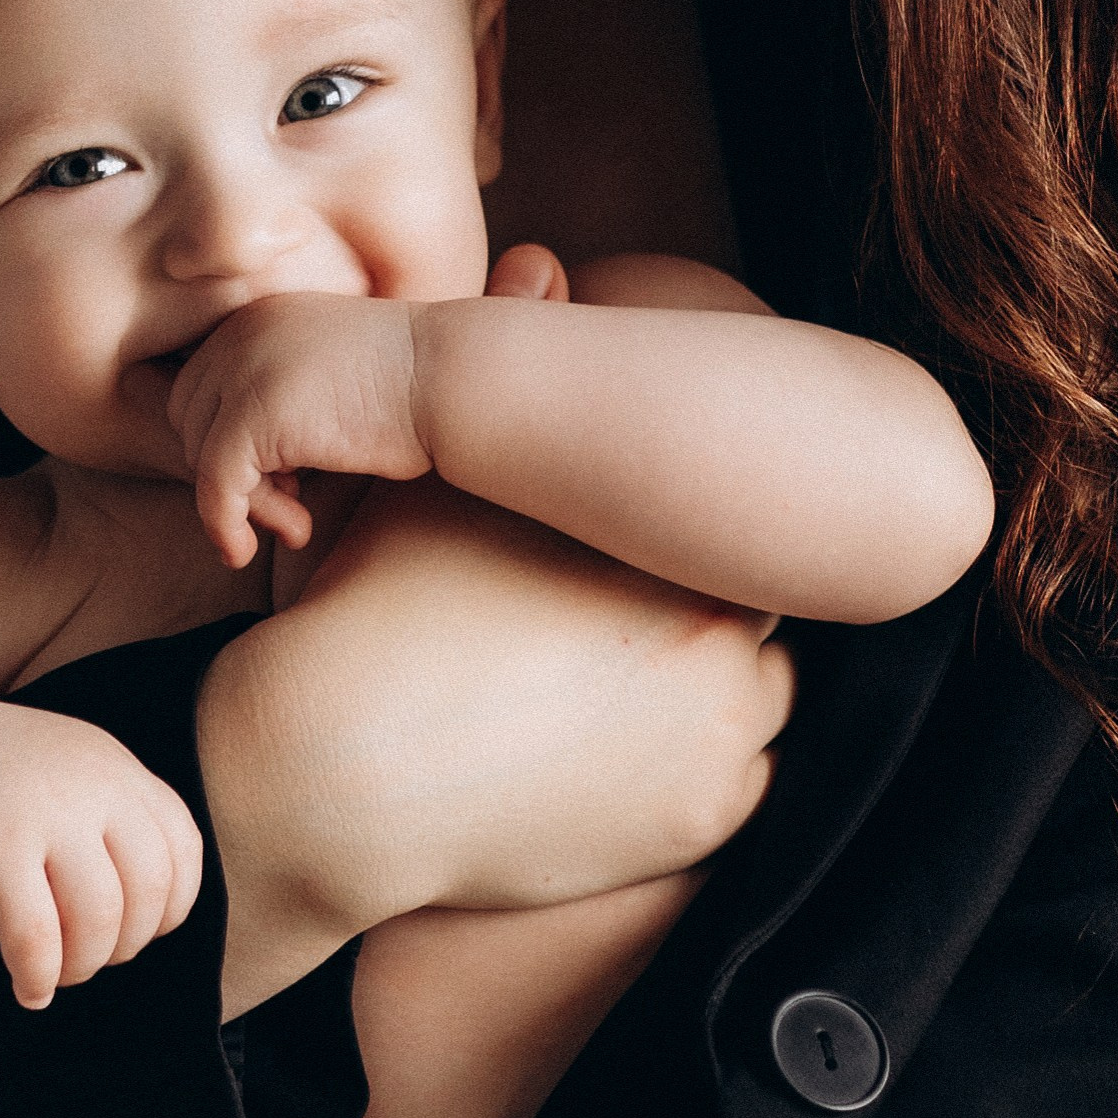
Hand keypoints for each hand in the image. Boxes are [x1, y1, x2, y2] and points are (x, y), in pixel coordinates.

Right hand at [0, 696, 200, 1008]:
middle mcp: (90, 783)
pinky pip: (35, 935)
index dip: (170, 909)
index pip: (182, 850)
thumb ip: (113, 819)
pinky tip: (27, 988)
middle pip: (147, 892)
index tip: (136, 931)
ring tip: (55, 972)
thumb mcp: (67, 774)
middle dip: (125, 945)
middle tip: (87, 957)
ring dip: (81, 966)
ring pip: (97, 920)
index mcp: (115, 767)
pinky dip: (38, 975)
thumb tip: (157, 912)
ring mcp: (41, 811)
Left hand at [168, 294, 431, 564]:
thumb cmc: (420, 390)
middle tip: (292, 504)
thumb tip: (241, 472)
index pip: (203, 391)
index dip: (233, 444)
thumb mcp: (334, 378)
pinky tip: (275, 541)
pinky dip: (230, 525)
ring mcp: (241, 370)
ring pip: (201, 458)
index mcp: (259, 316)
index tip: (289, 478)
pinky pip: (214, 487)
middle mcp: (239, 334)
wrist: (458, 378)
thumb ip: (283, 401)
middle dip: (230, 475)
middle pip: (189, 422)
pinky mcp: (252, 415)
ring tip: (295, 524)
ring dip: (244, 506)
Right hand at [199, 479, 793, 1013]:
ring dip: (725, 689)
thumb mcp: (444, 488)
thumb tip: (533, 298)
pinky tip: (641, 758)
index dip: (688, 533)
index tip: (650, 548)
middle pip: (761, 605)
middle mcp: (718, 629)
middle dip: (712, 608)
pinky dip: (711, 770)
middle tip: (646, 621)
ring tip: (643, 692)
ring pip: (770, 695)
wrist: (346, 766)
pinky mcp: (703, 819)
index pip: (732, 521)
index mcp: (668, 540)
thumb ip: (513, 424)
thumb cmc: (381, 616)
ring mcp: (722, 733)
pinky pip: (751, 783)